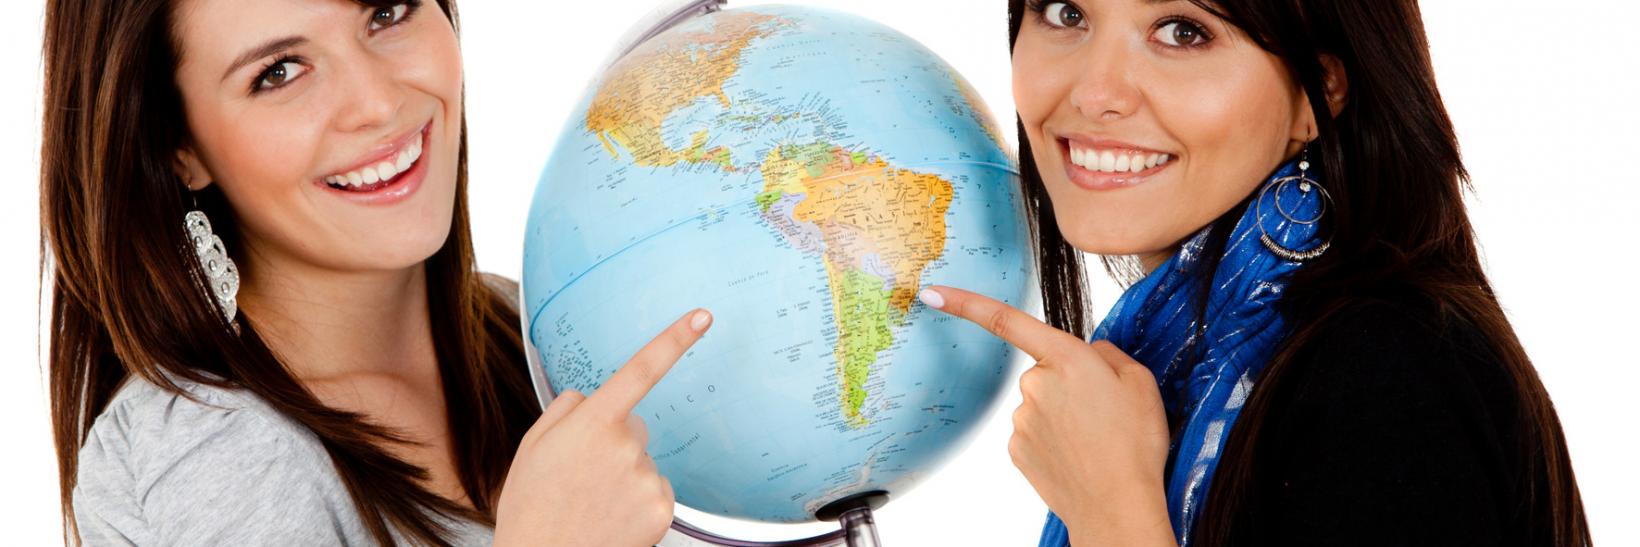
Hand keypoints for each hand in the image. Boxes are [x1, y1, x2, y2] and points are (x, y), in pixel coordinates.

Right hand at [494, 309, 713, 546]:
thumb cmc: (532, 507)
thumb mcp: (532, 446)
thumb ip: (567, 410)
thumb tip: (594, 398)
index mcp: (593, 423)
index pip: (640, 369)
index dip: (675, 339)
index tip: (702, 316)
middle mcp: (627, 447)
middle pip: (634, 426)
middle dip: (613, 442)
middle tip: (580, 475)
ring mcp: (648, 479)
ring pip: (643, 461)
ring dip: (622, 476)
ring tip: (591, 501)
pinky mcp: (663, 509)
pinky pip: (655, 488)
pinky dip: (637, 501)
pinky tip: (611, 516)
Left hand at [920, 287, 1174, 546]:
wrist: (1117, 506)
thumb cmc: (1134, 444)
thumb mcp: (1140, 382)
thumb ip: (1108, 355)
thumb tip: (1089, 354)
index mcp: (1065, 358)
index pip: (1006, 320)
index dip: (965, 303)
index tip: (932, 294)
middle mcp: (1034, 384)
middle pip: (1045, 371)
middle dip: (1068, 385)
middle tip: (1102, 414)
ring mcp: (1020, 418)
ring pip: (1040, 404)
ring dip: (1062, 416)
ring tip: (1094, 440)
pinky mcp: (1015, 448)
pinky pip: (1033, 433)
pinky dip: (1052, 441)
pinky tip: (1076, 456)